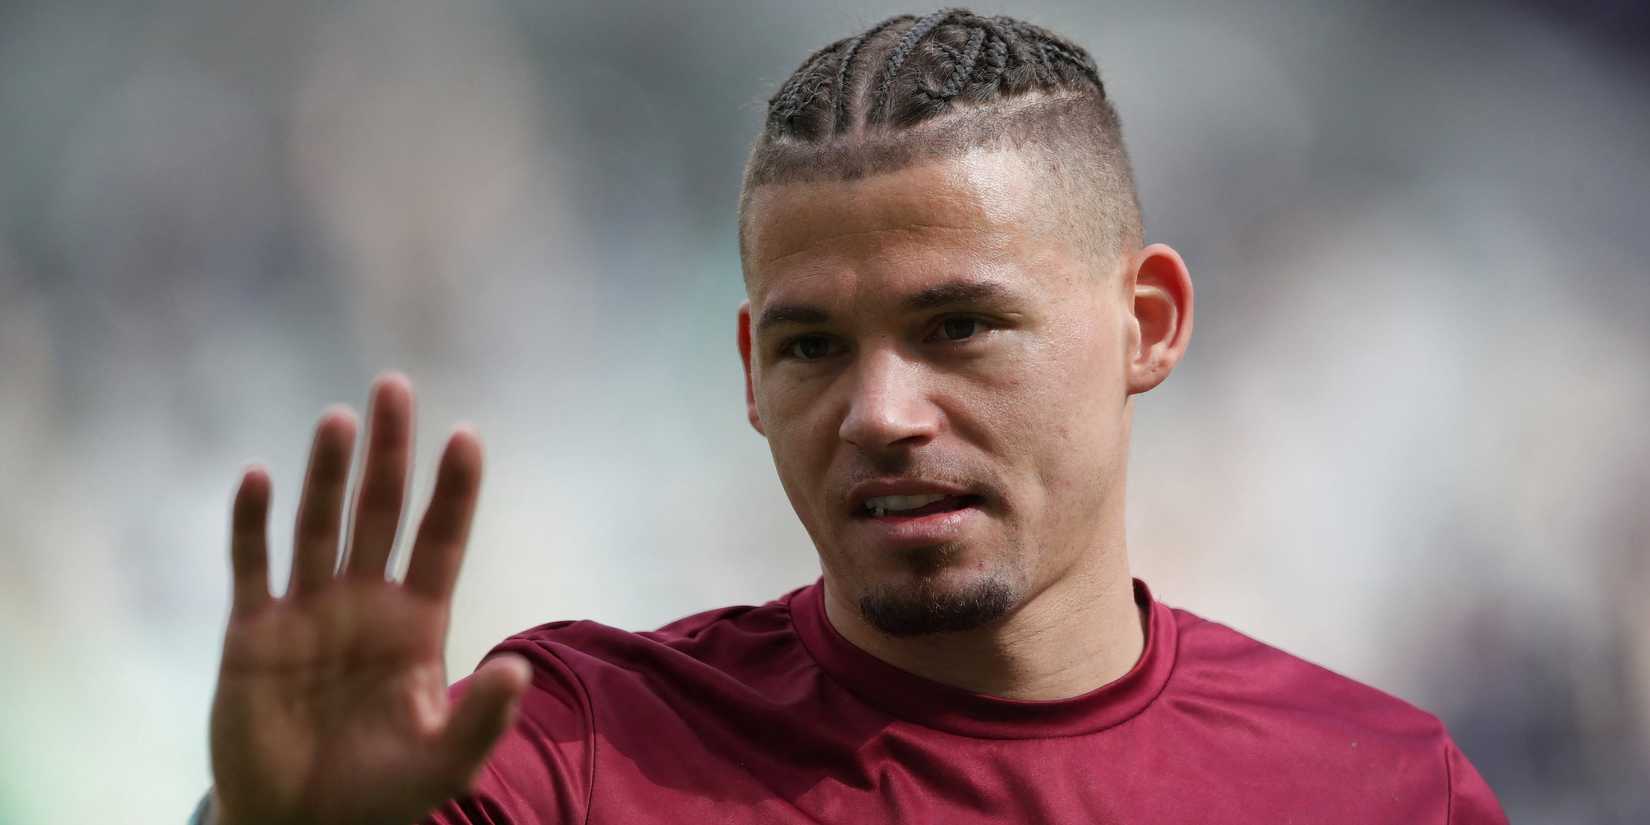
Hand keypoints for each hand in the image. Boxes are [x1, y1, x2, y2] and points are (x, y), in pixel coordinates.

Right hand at [208, 374, 529, 824]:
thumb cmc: (381, 792)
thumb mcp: (443, 762)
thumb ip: (481, 718)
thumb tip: (517, 669)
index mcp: (417, 623)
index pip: (440, 541)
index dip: (453, 491)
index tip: (467, 436)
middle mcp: (364, 603)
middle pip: (380, 511)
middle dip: (390, 453)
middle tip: (395, 387)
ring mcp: (307, 612)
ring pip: (320, 526)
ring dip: (327, 474)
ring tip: (338, 419)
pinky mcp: (252, 634)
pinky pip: (251, 567)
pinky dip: (251, 525)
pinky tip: (258, 479)